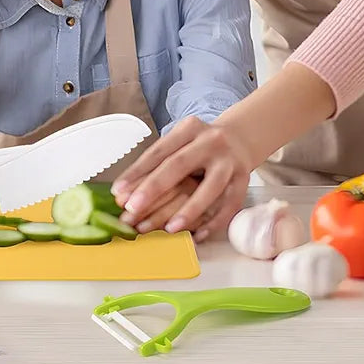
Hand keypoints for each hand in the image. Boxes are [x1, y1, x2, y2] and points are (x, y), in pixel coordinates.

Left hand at [112, 116, 252, 242]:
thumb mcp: (180, 144)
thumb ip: (156, 165)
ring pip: (211, 186)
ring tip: (169, 228)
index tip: (119, 192)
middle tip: (132, 208)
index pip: (159, 151)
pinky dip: (214, 222)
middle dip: (154, 188)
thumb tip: (125, 194)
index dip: (137, 172)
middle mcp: (210, 141)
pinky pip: (230, 204)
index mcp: (189, 128)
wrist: (239, 139)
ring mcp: (230, 160)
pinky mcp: (244, 179)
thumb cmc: (200, 146)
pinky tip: (199, 235)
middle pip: (180, 164)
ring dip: (189, 209)